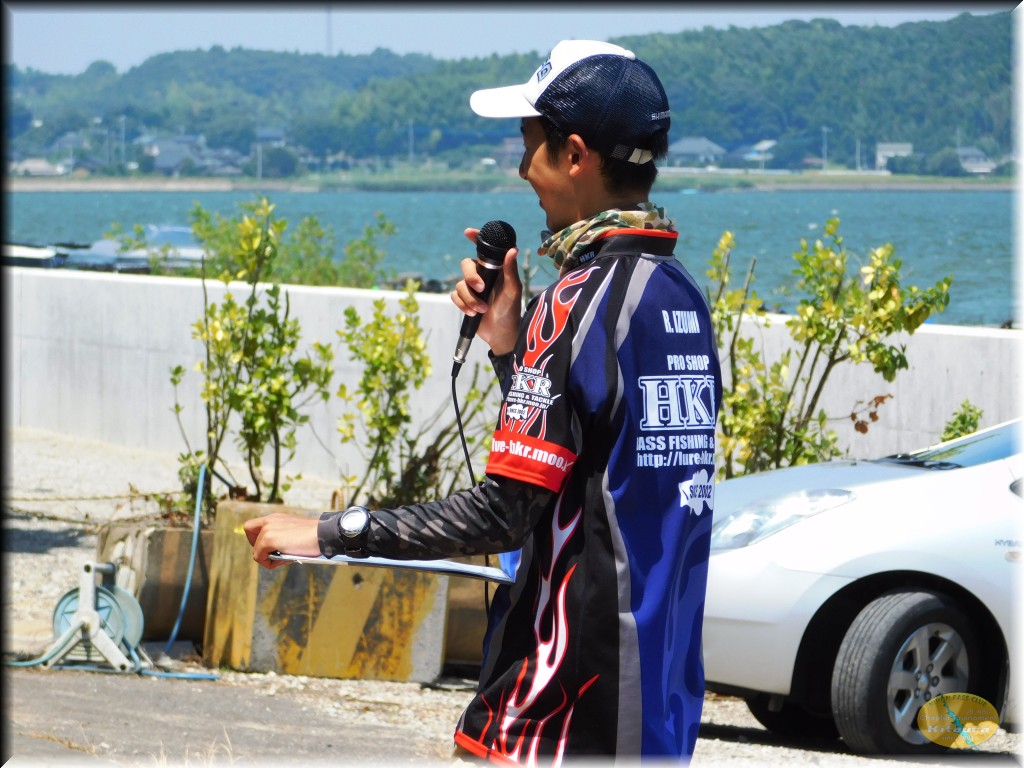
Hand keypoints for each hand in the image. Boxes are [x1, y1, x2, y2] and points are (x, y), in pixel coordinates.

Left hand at [243, 512, 319, 568]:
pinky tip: (282, 561)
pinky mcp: (269, 539)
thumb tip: (273, 556)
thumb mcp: (294, 533)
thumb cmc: (314, 537)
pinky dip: (268, 563)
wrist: (323, 534)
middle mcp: (269, 520)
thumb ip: (281, 539)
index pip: (253, 525)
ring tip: (283, 558)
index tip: (270, 546)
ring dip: (266, 557)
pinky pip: (259, 556)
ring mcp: (268, 529)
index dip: (256, 537)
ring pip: (255, 549)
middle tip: (273, 553)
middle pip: (249, 533)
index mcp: (276, 517)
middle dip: (259, 547)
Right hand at [450, 228, 521, 355]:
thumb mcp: (513, 290)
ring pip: (460, 284)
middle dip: (471, 277)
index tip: (468, 232)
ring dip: (470, 298)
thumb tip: (513, 249)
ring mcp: (472, 288)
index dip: (476, 238)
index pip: (484, 249)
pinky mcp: (464, 300)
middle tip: (481, 288)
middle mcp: (482, 275)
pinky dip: (463, 305)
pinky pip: (455, 296)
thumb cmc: (511, 310)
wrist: (501, 333)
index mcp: (495, 269)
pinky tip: (473, 313)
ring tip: (481, 309)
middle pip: (465, 265)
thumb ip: (511, 270)